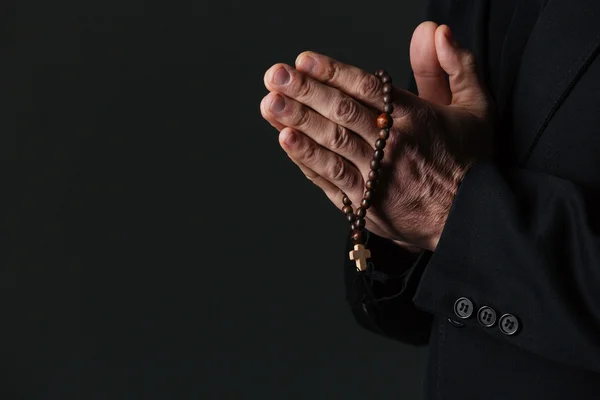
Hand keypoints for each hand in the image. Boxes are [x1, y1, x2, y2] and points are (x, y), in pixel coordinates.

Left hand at [260, 23, 494, 250]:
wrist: (470, 221)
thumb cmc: (469, 161)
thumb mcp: (476, 107)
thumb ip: (455, 66)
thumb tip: (434, 30)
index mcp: (416, 118)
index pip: (366, 88)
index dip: (332, 72)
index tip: (303, 61)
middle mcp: (394, 146)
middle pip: (342, 113)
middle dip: (305, 92)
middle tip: (275, 76)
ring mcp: (377, 177)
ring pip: (331, 144)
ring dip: (298, 122)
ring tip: (270, 104)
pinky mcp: (366, 204)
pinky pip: (330, 178)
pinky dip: (307, 159)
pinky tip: (286, 141)